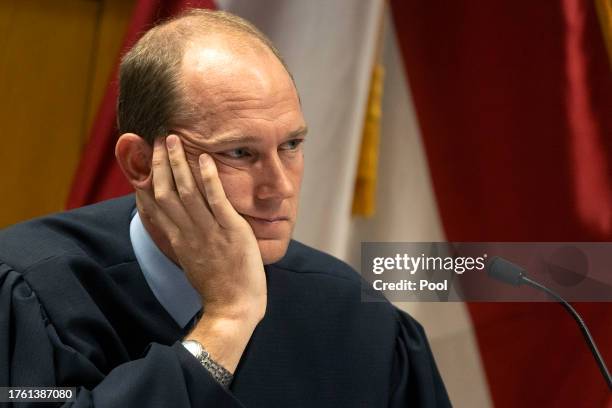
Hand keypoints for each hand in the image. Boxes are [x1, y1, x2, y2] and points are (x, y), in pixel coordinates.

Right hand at [136, 134, 266, 322]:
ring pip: (187, 191)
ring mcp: (209, 231)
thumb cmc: (217, 289)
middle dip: (161, 164)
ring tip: (174, 139)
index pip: (156, 205)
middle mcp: (188, 233)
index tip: (144, 160)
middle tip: (158, 139)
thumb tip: (180, 228)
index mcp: (179, 240)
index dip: (148, 180)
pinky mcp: (231, 231)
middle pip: (167, 192)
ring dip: (179, 163)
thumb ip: (186, 242)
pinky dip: (209, 178)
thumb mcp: (193, 263)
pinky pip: (217, 200)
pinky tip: (205, 158)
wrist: (233, 309)